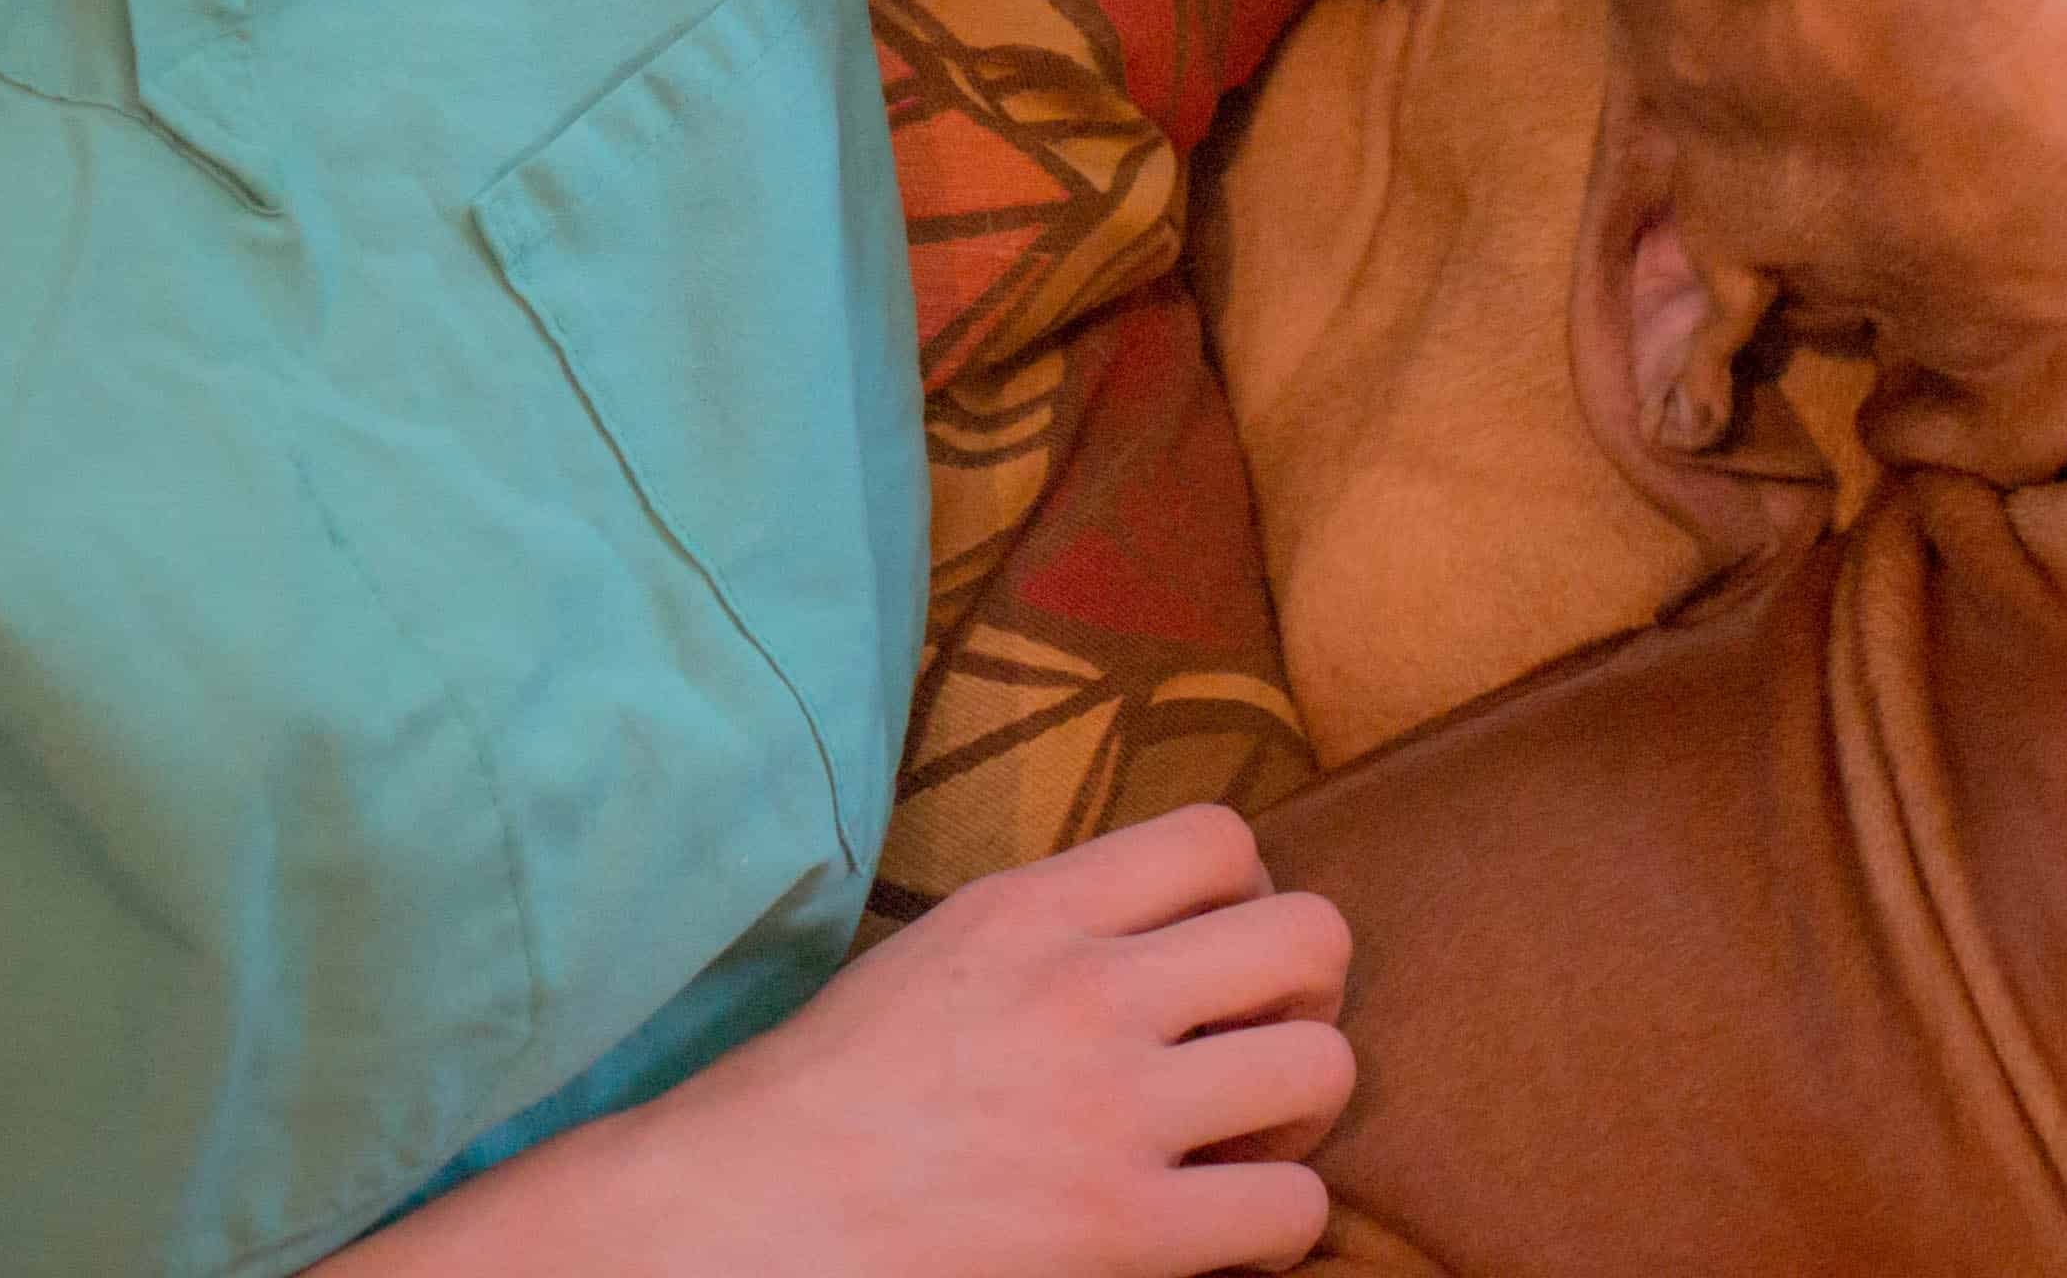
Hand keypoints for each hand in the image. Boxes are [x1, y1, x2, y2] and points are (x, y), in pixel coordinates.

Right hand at [506, 806, 1353, 1276]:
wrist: (740, 1217)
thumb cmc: (829, 1094)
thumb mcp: (943, 952)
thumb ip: (1057, 926)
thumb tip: (1167, 930)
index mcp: (1033, 907)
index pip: (1222, 836)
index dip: (1245, 896)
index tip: (1210, 955)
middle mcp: (1088, 989)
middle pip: (1311, 935)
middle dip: (1303, 991)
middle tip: (1254, 1042)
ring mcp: (1111, 1111)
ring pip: (1325, 1067)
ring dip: (1302, 1111)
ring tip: (1245, 1140)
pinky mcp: (1121, 1230)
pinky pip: (1293, 1208)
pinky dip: (1276, 1224)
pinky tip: (1218, 1229)